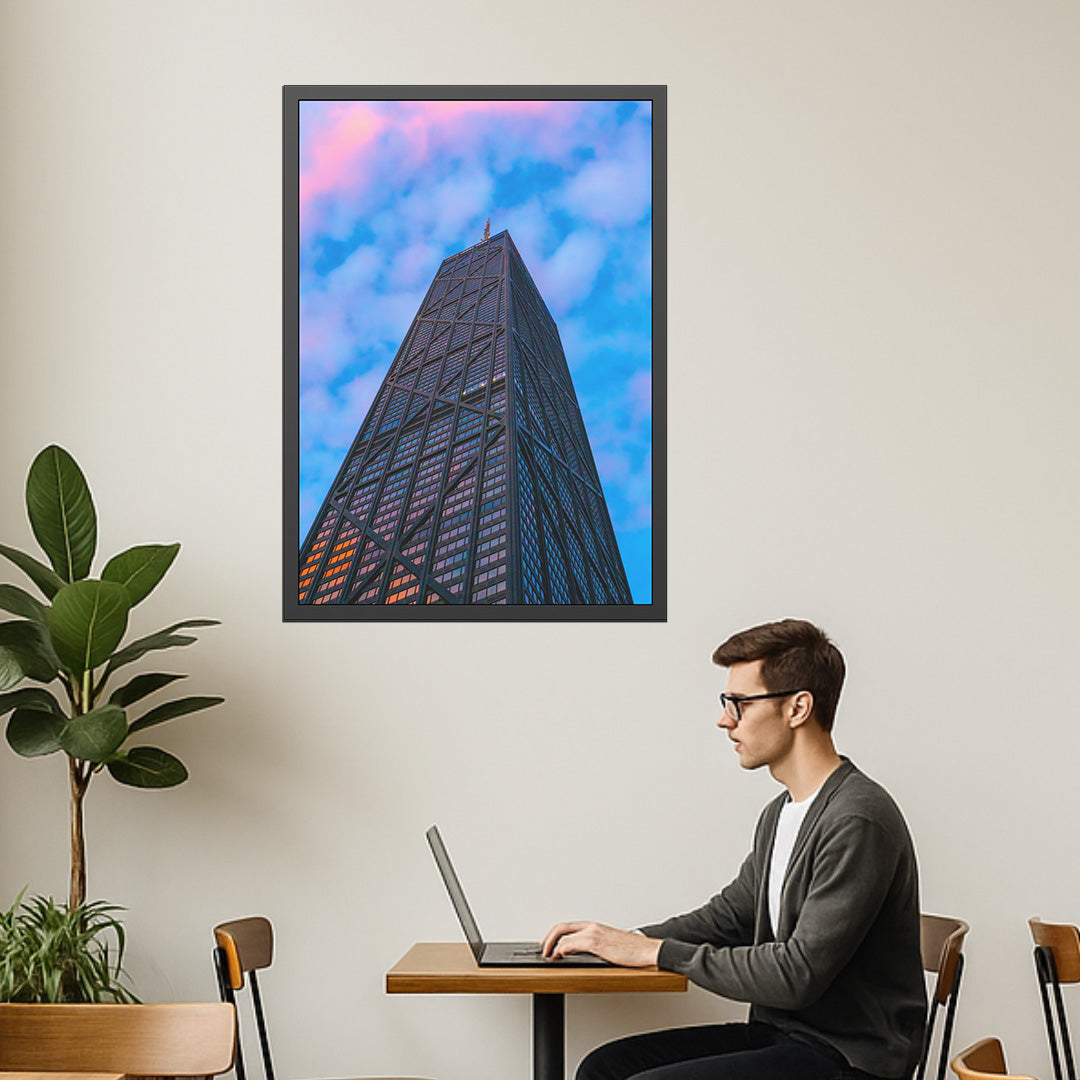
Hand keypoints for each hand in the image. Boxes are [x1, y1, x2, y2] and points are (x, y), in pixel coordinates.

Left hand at [540, 921, 661, 966]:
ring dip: (552, 946)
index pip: (568, 926)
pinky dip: (561, 950)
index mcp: (594, 927)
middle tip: (544, 950)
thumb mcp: (610, 944)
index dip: (555, 934)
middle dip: (548, 938)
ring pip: (563, 935)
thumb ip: (596, 945)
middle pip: (561, 927)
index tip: (549, 945)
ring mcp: (593, 933)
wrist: (646, 950)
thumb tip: (585, 955)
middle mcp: (592, 926)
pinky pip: (571, 944)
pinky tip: (560, 957)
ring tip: (549, 957)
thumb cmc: (632, 950)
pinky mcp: (595, 942)